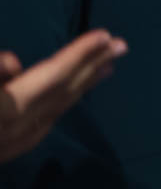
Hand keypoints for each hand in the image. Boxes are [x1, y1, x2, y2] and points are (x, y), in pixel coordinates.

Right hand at [0, 30, 126, 162]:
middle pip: (63, 91)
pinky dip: (66, 104)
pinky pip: (45, 123)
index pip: (52, 76)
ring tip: (108, 66)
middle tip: (121, 45)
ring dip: (84, 85)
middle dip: (93, 65)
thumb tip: (14, 64)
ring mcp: (13, 145)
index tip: (104, 35)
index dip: (80, 54)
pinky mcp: (8, 153)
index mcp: (5, 109)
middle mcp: (16, 129)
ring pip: (57, 109)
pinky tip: (74, 96)